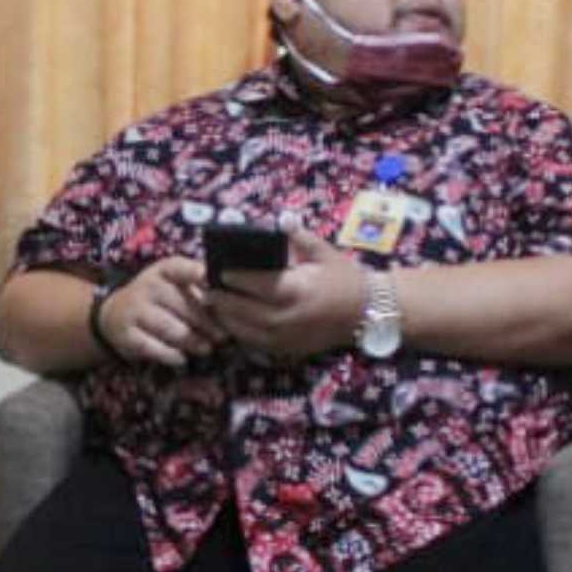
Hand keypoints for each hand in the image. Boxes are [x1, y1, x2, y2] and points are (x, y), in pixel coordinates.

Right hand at [94, 256, 217, 367]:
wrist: (115, 315)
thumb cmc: (159, 298)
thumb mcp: (175, 284)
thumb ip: (201, 288)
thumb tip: (232, 303)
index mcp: (165, 269)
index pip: (182, 268)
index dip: (199, 275)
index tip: (216, 287)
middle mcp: (147, 285)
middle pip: (184, 305)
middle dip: (207, 322)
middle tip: (223, 335)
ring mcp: (135, 310)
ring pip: (171, 329)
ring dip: (193, 341)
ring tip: (207, 348)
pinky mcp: (127, 334)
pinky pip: (154, 348)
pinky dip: (171, 355)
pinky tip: (182, 358)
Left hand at [201, 226, 368, 360]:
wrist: (367, 312)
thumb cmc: (344, 278)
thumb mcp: (324, 252)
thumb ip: (298, 237)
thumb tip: (278, 221)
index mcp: (297, 290)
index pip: (256, 284)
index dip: (233, 278)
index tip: (216, 270)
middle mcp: (288, 317)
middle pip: (243, 310)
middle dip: (221, 299)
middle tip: (204, 288)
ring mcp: (287, 337)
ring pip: (244, 331)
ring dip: (225, 318)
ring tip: (211, 303)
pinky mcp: (287, 350)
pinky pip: (255, 343)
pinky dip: (239, 332)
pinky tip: (229, 320)